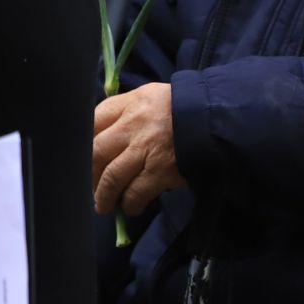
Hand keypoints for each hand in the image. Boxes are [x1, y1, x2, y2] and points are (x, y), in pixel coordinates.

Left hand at [92, 83, 186, 216]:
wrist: (220, 117)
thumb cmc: (184, 107)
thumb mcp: (153, 97)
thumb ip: (128, 110)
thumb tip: (104, 135)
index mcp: (132, 103)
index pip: (93, 121)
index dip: (83, 142)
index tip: (83, 157)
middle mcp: (134, 125)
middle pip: (95, 153)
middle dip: (88, 174)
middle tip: (90, 186)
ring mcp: (147, 149)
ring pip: (111, 178)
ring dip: (104, 196)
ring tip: (104, 205)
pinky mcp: (161, 170)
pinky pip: (135, 193)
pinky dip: (130, 203)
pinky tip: (131, 206)